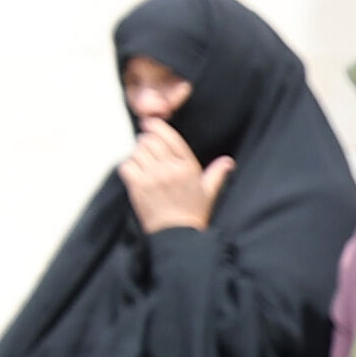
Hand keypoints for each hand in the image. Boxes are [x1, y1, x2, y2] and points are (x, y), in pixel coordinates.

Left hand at [120, 117, 231, 235]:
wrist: (177, 234)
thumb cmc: (193, 213)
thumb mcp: (209, 192)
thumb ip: (217, 173)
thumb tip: (228, 162)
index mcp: (188, 167)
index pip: (170, 137)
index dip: (157, 126)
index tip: (149, 123)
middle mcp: (170, 170)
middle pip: (150, 141)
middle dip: (146, 141)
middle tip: (147, 147)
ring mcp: (153, 178)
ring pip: (137, 152)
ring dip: (138, 154)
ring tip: (143, 161)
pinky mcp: (138, 187)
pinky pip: (127, 165)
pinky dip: (129, 166)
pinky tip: (136, 172)